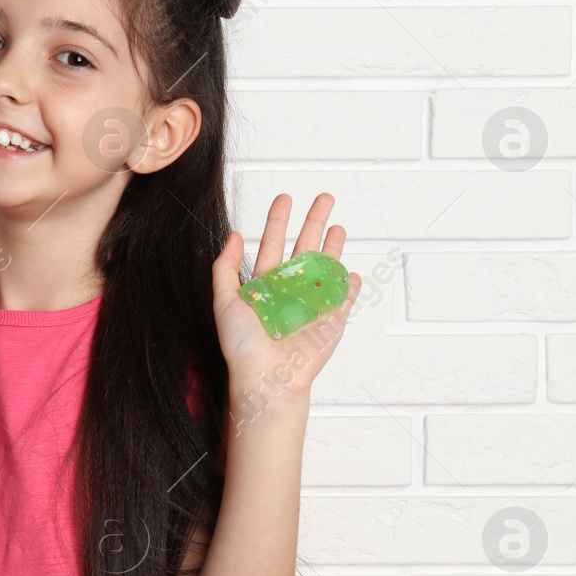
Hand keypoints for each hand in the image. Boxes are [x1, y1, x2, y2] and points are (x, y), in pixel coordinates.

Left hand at [211, 192, 359, 401]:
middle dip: (314, 221)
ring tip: (338, 225)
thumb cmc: (242, 345)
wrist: (267, 377)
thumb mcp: (224, 300)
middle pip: (304, 247)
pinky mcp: (331, 319)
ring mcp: (312, 304)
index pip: (273, 244)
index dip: (278, 221)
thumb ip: (225, 267)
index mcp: (264, 284)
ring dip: (333, 246)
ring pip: (326, 267)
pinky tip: (350, 271)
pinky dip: (348, 285)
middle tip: (324, 198)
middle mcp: (289, 290)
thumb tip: (235, 235)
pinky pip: (343, 298)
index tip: (285, 198)